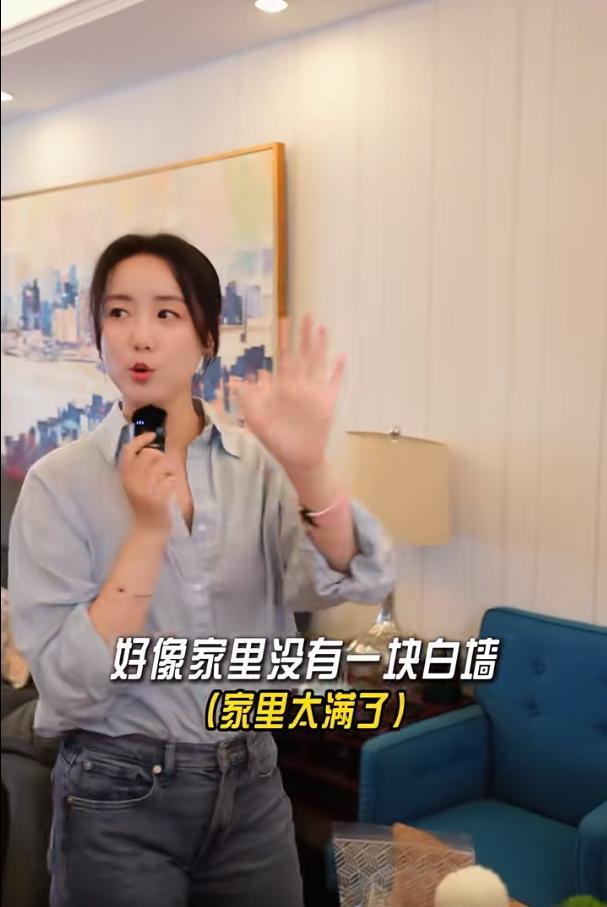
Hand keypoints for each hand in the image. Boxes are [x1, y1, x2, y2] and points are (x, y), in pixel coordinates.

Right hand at [118, 432, 175, 536]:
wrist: (148, 529)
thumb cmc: (143, 505)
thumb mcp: (134, 485)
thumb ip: (138, 468)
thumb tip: (151, 449)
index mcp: (124, 476)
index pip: (128, 450)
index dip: (140, 439)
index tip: (152, 435)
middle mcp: (132, 481)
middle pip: (148, 455)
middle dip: (160, 456)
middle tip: (164, 465)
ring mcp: (144, 489)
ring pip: (161, 465)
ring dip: (168, 469)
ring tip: (167, 478)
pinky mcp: (157, 498)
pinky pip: (169, 480)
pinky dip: (172, 482)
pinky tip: (169, 488)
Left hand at [230, 315, 344, 471]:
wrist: (297, 459)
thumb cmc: (276, 439)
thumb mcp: (257, 420)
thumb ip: (248, 401)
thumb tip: (234, 382)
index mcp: (284, 387)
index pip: (285, 357)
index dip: (285, 340)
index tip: (285, 321)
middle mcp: (300, 385)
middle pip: (303, 354)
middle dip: (304, 336)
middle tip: (306, 315)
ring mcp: (315, 393)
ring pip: (318, 364)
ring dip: (320, 347)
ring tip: (322, 329)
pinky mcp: (327, 403)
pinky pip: (334, 384)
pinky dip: (338, 372)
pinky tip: (341, 358)